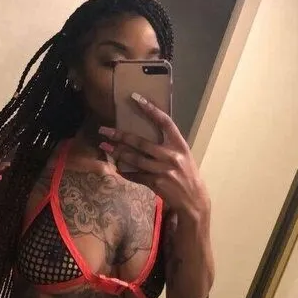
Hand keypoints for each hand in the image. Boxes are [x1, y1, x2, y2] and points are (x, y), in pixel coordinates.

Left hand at [99, 93, 209, 218]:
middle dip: (120, 135)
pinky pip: (135, 175)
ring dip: (117, 153)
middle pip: (141, 142)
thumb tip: (146, 134)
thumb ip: (168, 144)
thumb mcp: (183, 155)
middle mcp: (171, 155)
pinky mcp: (156, 183)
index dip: (151, 109)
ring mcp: (163, 170)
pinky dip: (125, 172)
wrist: (193, 199)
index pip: (165, 122)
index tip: (136, 98)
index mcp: (179, 144)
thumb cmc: (187, 173)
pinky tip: (115, 168)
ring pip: (134, 159)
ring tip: (104, 147)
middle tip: (104, 130)